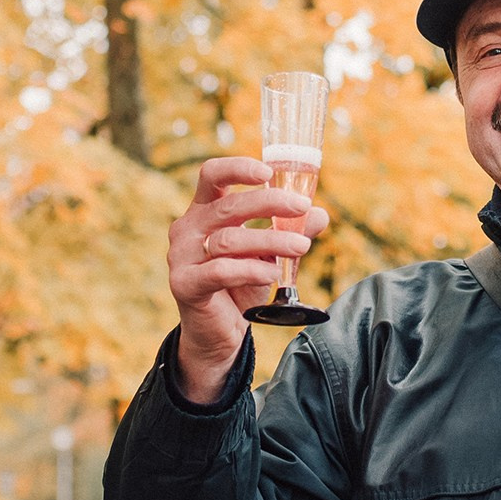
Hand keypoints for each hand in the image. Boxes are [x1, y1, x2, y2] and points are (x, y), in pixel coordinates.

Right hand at [167, 157, 329, 398]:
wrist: (218, 331)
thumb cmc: (240, 283)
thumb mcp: (268, 253)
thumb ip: (289, 231)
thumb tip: (319, 214)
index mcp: (202, 210)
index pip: (211, 175)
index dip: (238, 168)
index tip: (268, 172)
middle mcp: (186, 228)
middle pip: (228, 206)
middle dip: (270, 203)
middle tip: (302, 208)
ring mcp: (181, 256)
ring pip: (230, 240)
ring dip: (271, 241)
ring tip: (301, 247)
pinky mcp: (184, 284)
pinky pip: (220, 271)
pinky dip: (251, 269)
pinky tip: (273, 272)